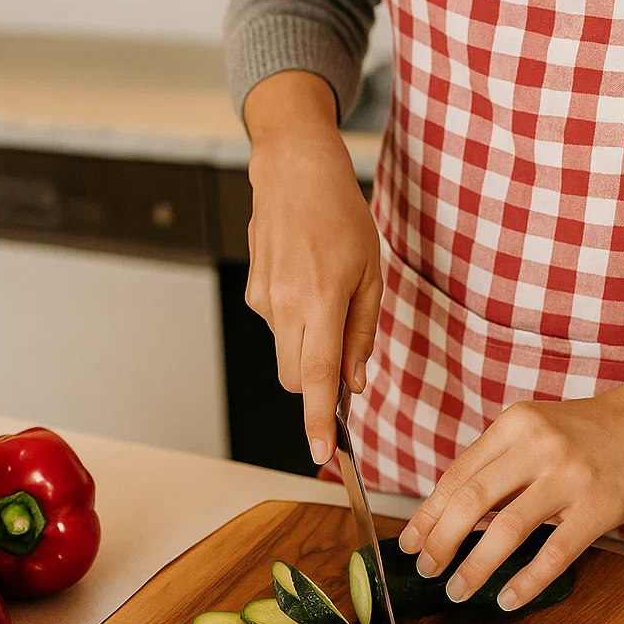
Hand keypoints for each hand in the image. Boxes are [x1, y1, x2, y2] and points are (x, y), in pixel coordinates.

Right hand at [244, 73, 382, 464]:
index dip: (320, 420)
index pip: (318, 377)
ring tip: (328, 292)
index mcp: (321, 300)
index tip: (323, 454)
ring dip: (309, 344)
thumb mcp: (370, 273)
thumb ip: (360, 333)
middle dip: (318, 387)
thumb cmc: (340, 215)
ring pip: (287, 352)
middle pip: (296, 377)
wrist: (292, 169)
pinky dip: (296, 319)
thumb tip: (354, 383)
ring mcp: (263, 299)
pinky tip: (306, 279)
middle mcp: (285, 305)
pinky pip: (278, 325)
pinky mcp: (252, 291)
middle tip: (345, 365)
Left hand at [397, 264, 623, 609]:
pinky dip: (527, 580)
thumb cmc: (590, 432)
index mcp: (515, 424)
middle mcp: (538, 445)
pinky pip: (555, 550)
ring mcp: (570, 474)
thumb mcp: (537, 430)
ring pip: (507, 528)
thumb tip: (453, 517)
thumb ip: (499, 465)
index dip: (428, 514)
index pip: (458, 475)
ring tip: (458, 590)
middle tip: (427, 570)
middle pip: (472, 501)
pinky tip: (508, 599)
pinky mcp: (600, 504)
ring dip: (475, 566)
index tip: (410, 543)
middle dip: (441, 541)